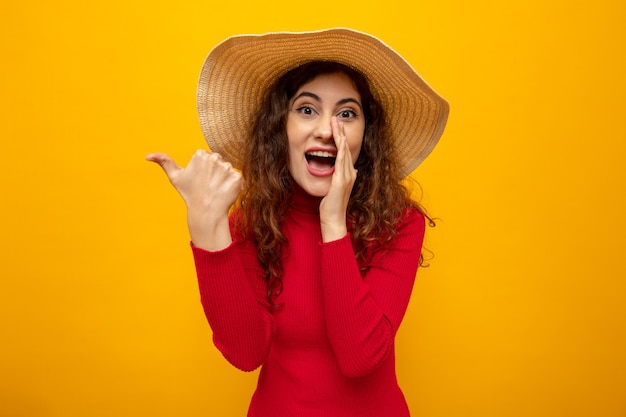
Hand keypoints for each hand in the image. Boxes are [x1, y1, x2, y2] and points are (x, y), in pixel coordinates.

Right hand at [146, 150, 242, 249]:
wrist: (206, 213)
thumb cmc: (190, 194)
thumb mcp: (175, 177)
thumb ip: (164, 162)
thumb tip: (147, 156)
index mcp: (200, 155)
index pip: (207, 156)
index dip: (204, 169)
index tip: (200, 179)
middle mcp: (214, 158)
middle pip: (219, 161)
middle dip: (215, 172)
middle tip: (208, 186)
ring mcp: (226, 168)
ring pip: (228, 169)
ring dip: (224, 179)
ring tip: (216, 190)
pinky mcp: (237, 178)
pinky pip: (238, 178)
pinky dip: (234, 186)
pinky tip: (225, 193)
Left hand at [319, 117, 357, 241]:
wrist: (333, 218)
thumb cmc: (331, 205)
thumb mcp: (335, 188)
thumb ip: (340, 178)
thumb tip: (348, 170)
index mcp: (349, 174)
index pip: (346, 152)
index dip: (342, 138)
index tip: (338, 126)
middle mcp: (350, 173)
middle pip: (346, 148)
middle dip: (342, 133)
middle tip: (338, 119)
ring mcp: (347, 177)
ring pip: (345, 152)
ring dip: (341, 137)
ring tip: (338, 124)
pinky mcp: (341, 181)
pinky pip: (342, 162)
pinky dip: (341, 150)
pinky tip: (339, 141)